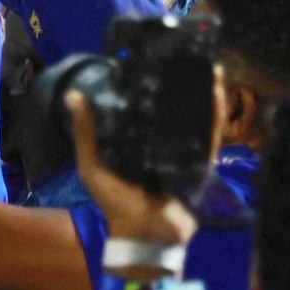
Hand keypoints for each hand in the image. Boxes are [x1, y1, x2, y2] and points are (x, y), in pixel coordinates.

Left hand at [65, 67, 224, 244]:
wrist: (144, 232)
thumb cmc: (114, 201)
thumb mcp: (92, 164)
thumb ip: (85, 133)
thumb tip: (72, 95)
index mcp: (134, 143)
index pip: (143, 109)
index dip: (148, 87)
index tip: (150, 61)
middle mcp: (159, 144)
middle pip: (173, 109)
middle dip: (180, 86)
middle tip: (184, 57)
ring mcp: (182, 152)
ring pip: (195, 117)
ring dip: (202, 93)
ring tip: (207, 67)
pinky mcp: (200, 162)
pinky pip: (210, 135)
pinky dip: (215, 114)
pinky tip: (217, 92)